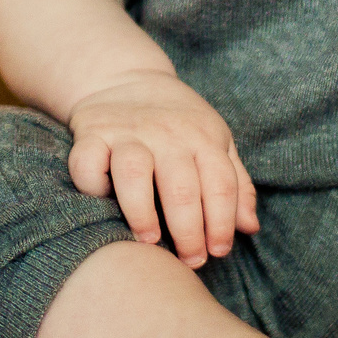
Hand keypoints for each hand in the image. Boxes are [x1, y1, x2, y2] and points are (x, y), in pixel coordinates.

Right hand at [66, 73, 259, 267]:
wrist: (125, 77)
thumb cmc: (178, 123)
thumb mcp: (215, 142)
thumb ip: (235, 184)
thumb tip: (250, 228)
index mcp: (204, 137)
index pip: (221, 184)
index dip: (222, 223)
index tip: (218, 252)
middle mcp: (167, 133)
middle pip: (182, 187)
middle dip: (188, 231)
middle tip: (190, 260)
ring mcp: (127, 132)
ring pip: (134, 171)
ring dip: (142, 212)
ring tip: (149, 241)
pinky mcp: (92, 133)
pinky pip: (87, 161)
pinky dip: (92, 184)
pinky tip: (103, 203)